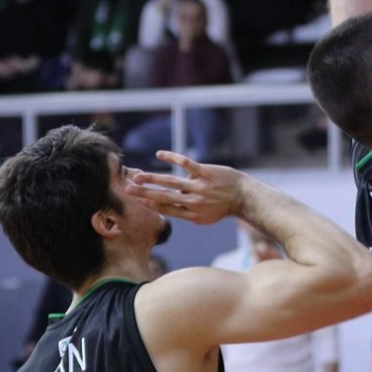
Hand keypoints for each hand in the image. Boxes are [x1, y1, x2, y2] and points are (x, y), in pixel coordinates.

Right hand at [126, 152, 247, 225]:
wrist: (244, 196)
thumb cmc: (223, 206)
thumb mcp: (204, 217)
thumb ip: (186, 211)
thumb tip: (169, 203)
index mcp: (191, 214)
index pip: (165, 208)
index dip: (148, 203)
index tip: (134, 199)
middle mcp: (193, 202)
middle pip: (163, 197)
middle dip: (143, 193)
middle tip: (127, 189)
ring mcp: (199, 187)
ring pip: (171, 182)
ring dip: (152, 178)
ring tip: (137, 175)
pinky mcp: (206, 173)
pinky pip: (186, 164)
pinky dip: (172, 158)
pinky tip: (159, 154)